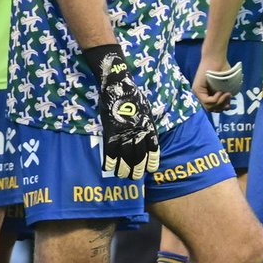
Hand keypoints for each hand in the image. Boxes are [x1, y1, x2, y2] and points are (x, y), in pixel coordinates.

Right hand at [86, 44, 159, 178]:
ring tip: (123, 176)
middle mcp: (138, 130)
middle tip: (136, 177)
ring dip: (124, 167)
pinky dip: (109, 159)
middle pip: (139, 154)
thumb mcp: (146, 109)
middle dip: (138, 168)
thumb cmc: (133, 96)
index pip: (153, 147)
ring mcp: (123, 131)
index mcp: (148, 125)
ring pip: (125, 155)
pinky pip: (110, 148)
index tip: (151, 169)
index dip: (152, 159)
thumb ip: (147, 123)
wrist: (119, 84)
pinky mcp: (110, 129)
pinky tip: (109, 168)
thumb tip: (148, 134)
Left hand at [192, 50, 234, 112]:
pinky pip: (208, 101)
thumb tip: (228, 107)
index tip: (230, 104)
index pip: (212, 108)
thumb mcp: (225, 86)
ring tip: (227, 93)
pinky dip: (216, 99)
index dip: (222, 108)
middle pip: (211, 110)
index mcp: (206, 94)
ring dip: (220, 102)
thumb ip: (224, 97)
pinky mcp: (197, 89)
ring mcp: (197, 92)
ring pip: (209, 107)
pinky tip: (221, 92)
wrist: (216, 58)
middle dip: (222, 106)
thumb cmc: (222, 68)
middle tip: (229, 96)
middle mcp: (200, 95)